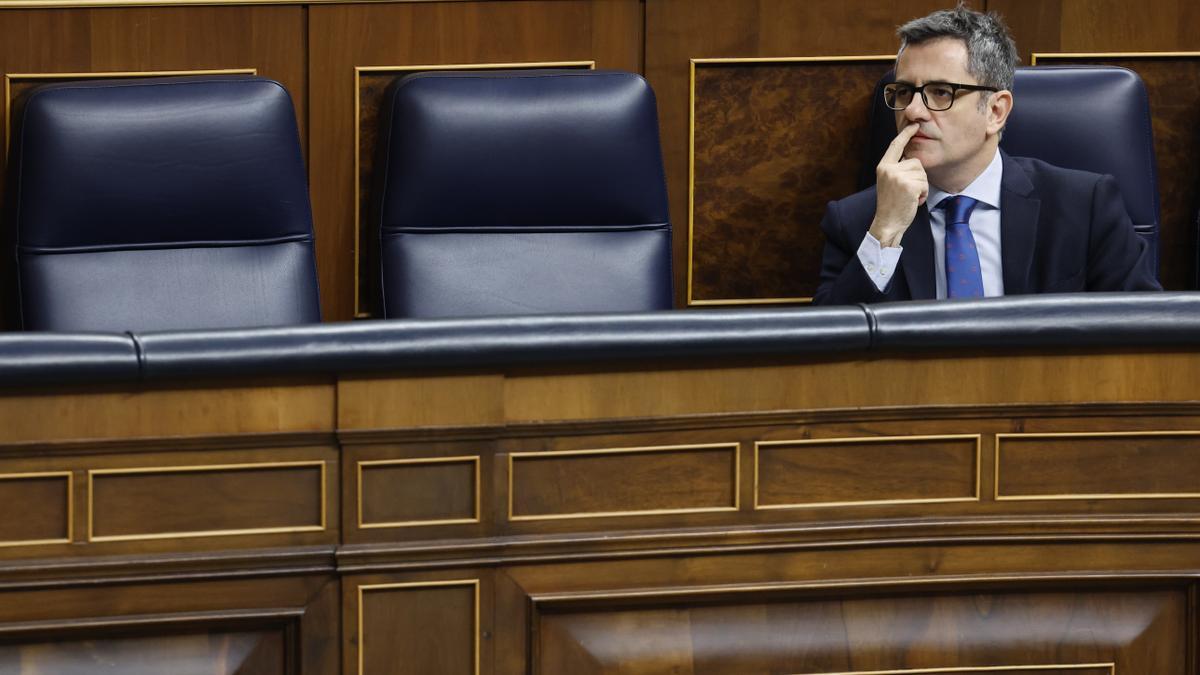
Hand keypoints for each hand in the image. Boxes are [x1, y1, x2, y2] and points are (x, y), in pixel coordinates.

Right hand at [869, 123, 928, 247]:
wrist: (887, 223)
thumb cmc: (890, 205)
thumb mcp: (889, 182)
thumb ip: (897, 169)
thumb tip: (912, 159)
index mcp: (883, 167)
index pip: (896, 145)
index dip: (906, 134)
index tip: (914, 125)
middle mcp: (889, 169)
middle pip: (916, 162)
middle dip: (918, 177)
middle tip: (908, 191)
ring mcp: (898, 177)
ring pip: (922, 173)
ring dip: (921, 186)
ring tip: (910, 196)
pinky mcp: (908, 185)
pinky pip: (925, 183)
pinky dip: (923, 194)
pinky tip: (913, 200)